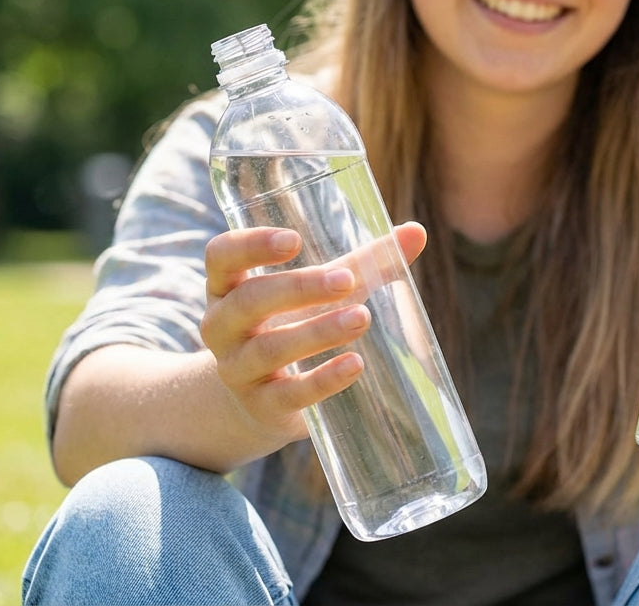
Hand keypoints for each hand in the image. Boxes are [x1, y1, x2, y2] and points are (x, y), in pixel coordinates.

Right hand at [199, 223, 427, 448]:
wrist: (258, 401)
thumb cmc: (290, 325)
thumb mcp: (316, 292)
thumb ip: (362, 263)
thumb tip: (417, 232)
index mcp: (228, 286)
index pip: (221, 256)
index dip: (250, 245)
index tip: (293, 240)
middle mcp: (222, 326)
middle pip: (249, 301)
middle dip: (298, 288)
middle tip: (346, 280)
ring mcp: (237, 369)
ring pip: (270, 348)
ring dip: (318, 332)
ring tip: (362, 317)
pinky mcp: (262, 406)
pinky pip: (290, 393)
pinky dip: (324, 379)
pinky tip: (355, 364)